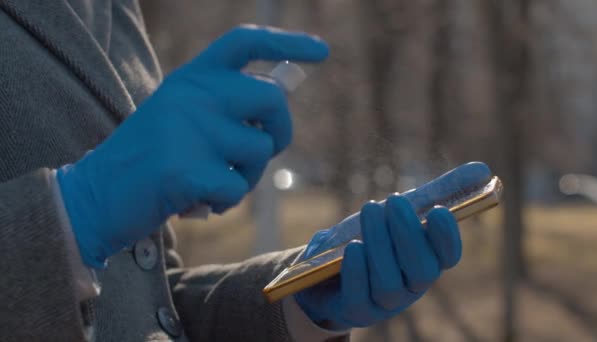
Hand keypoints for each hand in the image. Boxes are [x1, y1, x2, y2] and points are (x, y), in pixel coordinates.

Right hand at [56, 25, 328, 267]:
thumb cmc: (150, 160)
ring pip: (259, 150)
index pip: (244, 43)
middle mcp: (192, 94)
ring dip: (244, 176)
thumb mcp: (184, 117)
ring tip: (209, 182)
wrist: (96, 195)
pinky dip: (223, 201)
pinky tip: (195, 201)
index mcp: (191, 77)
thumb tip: (280, 96)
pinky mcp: (185, 169)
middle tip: (264, 151)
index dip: (287, 43)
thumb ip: (225, 104)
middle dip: (279, 132)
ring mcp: (188, 129)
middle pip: (271, 99)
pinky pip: (235, 188)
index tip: (321, 50)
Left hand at [294, 162, 490, 328]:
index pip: (448, 256)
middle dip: (408, 233)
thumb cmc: (374, 236)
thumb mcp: (401, 211)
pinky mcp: (357, 309)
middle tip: (394, 199)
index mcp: (428, 260)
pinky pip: (360, 297)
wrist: (330, 270)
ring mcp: (385, 302)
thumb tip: (482, 169)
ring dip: (379, 244)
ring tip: (369, 210)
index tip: (439, 210)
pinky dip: (358, 271)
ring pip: (389, 282)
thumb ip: (438, 191)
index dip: (447, 236)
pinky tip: (353, 247)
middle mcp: (411, 286)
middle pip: (421, 269)